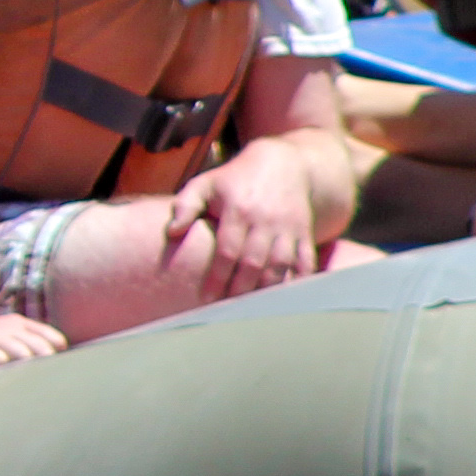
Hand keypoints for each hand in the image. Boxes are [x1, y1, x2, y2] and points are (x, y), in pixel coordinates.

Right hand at [0, 311, 65, 382]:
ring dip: (26, 369)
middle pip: (41, 348)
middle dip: (46, 367)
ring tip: (27, 386)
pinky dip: (1, 368)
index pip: (54, 339)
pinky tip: (1, 378)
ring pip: (21, 353)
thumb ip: (28, 350)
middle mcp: (5, 326)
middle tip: (43, 386)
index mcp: (17, 323)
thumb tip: (57, 371)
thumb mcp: (4, 344)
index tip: (51, 376)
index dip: (57, 359)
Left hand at [164, 148, 331, 298]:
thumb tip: (170, 232)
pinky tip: (289, 301)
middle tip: (228, 312)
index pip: (227, 251)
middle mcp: (265, 221)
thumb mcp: (205, 184)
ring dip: (268, 290)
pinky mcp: (304, 232)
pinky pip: (305, 261)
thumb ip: (185, 206)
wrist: (283, 164)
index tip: (207, 299)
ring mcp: (288, 227)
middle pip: (254, 262)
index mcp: (237, 210)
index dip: (218, 277)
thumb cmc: (235, 179)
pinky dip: (299, 282)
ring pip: (280, 265)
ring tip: (254, 312)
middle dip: (241, 289)